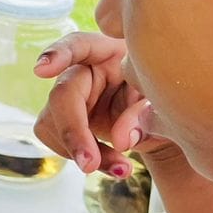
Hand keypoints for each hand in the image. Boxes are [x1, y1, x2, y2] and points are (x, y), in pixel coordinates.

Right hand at [34, 32, 185, 175]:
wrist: (170, 123)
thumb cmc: (167, 101)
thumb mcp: (166, 104)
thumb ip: (146, 116)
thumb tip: (120, 140)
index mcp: (112, 54)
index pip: (80, 44)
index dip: (59, 53)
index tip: (42, 70)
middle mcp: (84, 72)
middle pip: (62, 94)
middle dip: (73, 131)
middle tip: (89, 164)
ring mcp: (72, 97)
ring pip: (53, 122)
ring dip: (81, 150)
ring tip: (120, 168)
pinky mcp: (66, 120)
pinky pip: (58, 141)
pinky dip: (82, 157)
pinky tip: (110, 164)